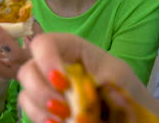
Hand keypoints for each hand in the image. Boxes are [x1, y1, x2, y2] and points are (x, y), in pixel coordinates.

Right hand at [17, 33, 157, 122]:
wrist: (132, 112)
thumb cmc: (125, 87)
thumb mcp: (117, 78)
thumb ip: (98, 84)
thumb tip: (80, 102)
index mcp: (70, 49)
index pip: (43, 43)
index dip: (45, 60)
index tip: (62, 84)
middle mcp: (53, 66)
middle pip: (28, 70)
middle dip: (41, 91)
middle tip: (63, 108)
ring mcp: (47, 88)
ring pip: (26, 94)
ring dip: (40, 109)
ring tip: (63, 120)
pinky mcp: (46, 109)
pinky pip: (32, 113)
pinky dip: (43, 120)